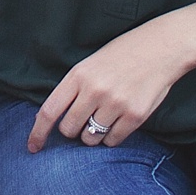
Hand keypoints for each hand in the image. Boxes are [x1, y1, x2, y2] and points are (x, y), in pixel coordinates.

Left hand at [28, 24, 188, 151]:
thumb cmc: (123, 54)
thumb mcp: (91, 63)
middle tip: (86, 118)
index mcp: (79, 75)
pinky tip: (119, 120)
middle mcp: (94, 90)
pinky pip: (113, 141)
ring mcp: (115, 104)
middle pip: (69, 129)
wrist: (163, 47)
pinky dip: (112, 137)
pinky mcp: (135, 116)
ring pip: (90, 138)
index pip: (49, 111)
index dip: (38, 133)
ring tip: (105, 116)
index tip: (33, 147)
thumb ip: (74, 88)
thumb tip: (56, 119)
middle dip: (73, 130)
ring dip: (93, 135)